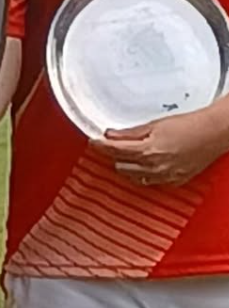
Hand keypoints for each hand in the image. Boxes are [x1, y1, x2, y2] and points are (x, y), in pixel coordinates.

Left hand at [90, 106, 228, 186]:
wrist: (213, 134)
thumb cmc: (189, 126)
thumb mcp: (155, 125)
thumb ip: (130, 132)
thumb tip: (111, 134)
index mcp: (147, 151)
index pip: (114, 151)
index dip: (100, 146)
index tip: (93, 142)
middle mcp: (154, 168)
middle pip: (120, 167)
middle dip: (114, 157)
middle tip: (113, 146)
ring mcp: (164, 178)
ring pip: (134, 178)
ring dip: (128, 167)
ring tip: (132, 155)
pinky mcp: (173, 182)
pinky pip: (150, 182)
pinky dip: (144, 174)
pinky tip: (147, 164)